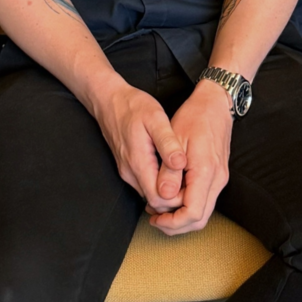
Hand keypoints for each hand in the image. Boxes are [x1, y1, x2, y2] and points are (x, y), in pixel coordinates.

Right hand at [90, 80, 188, 214]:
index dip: (178, 199)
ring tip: (185, 177)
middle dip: (175, 198)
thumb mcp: (156, 118)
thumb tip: (180, 164)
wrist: (109, 100)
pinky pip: (145, 185)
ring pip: (150, 195)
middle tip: (193, 183)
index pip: (159, 199)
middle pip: (155, 201)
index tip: (193, 186)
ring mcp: (127, 172)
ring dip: (167, 191)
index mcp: (138, 163)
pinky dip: (159, 184)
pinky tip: (170, 171)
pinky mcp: (127, 168)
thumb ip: (168, 143)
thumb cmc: (133, 106)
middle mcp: (130, 173)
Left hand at [149, 81, 233, 235]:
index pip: (192, 213)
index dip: (172, 222)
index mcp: (206, 171)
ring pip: (203, 212)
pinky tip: (172, 196)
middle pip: (199, 220)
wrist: (215, 104)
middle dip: (176, 225)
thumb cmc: (195, 116)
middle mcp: (217, 180)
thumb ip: (169, 170)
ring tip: (159, 209)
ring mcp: (220, 179)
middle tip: (154, 219)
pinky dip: (188, 206)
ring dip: (181, 217)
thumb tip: (163, 196)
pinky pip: (204, 200)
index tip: (154, 217)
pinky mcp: (218, 176)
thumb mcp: (175, 139)